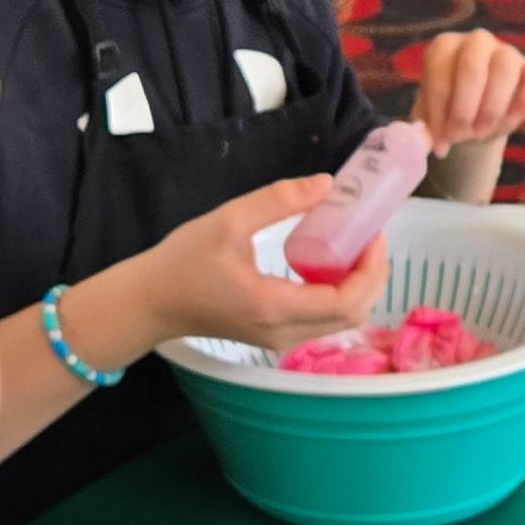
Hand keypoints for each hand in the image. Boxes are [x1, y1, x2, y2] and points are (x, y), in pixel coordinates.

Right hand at [121, 175, 389, 353]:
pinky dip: (338, 293)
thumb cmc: (182, 262)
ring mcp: (280, 340)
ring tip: (353, 244)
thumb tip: (328, 184)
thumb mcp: (227, 221)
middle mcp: (284, 333)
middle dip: (372, 274)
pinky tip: (327, 261)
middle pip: (354, 314)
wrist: (149, 303)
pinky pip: (323, 320)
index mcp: (275, 307)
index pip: (347, 300)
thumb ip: (278, 201)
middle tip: (369, 234)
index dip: (371, 267)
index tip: (374, 231)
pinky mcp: (275, 336)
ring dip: (358, 284)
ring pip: (342, 321)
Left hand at [412, 32, 524, 152]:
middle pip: (472, 67)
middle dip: (464, 110)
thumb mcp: (432, 120)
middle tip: (461, 136)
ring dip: (491, 108)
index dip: (439, 110)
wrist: (476, 116)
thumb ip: (425, 130)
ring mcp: (507, 51)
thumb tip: (423, 142)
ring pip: (505, 68)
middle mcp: (476, 42)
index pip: (440, 73)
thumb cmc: (450, 111)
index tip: (441, 139)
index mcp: (444, 47)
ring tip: (481, 132)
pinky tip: (511, 121)